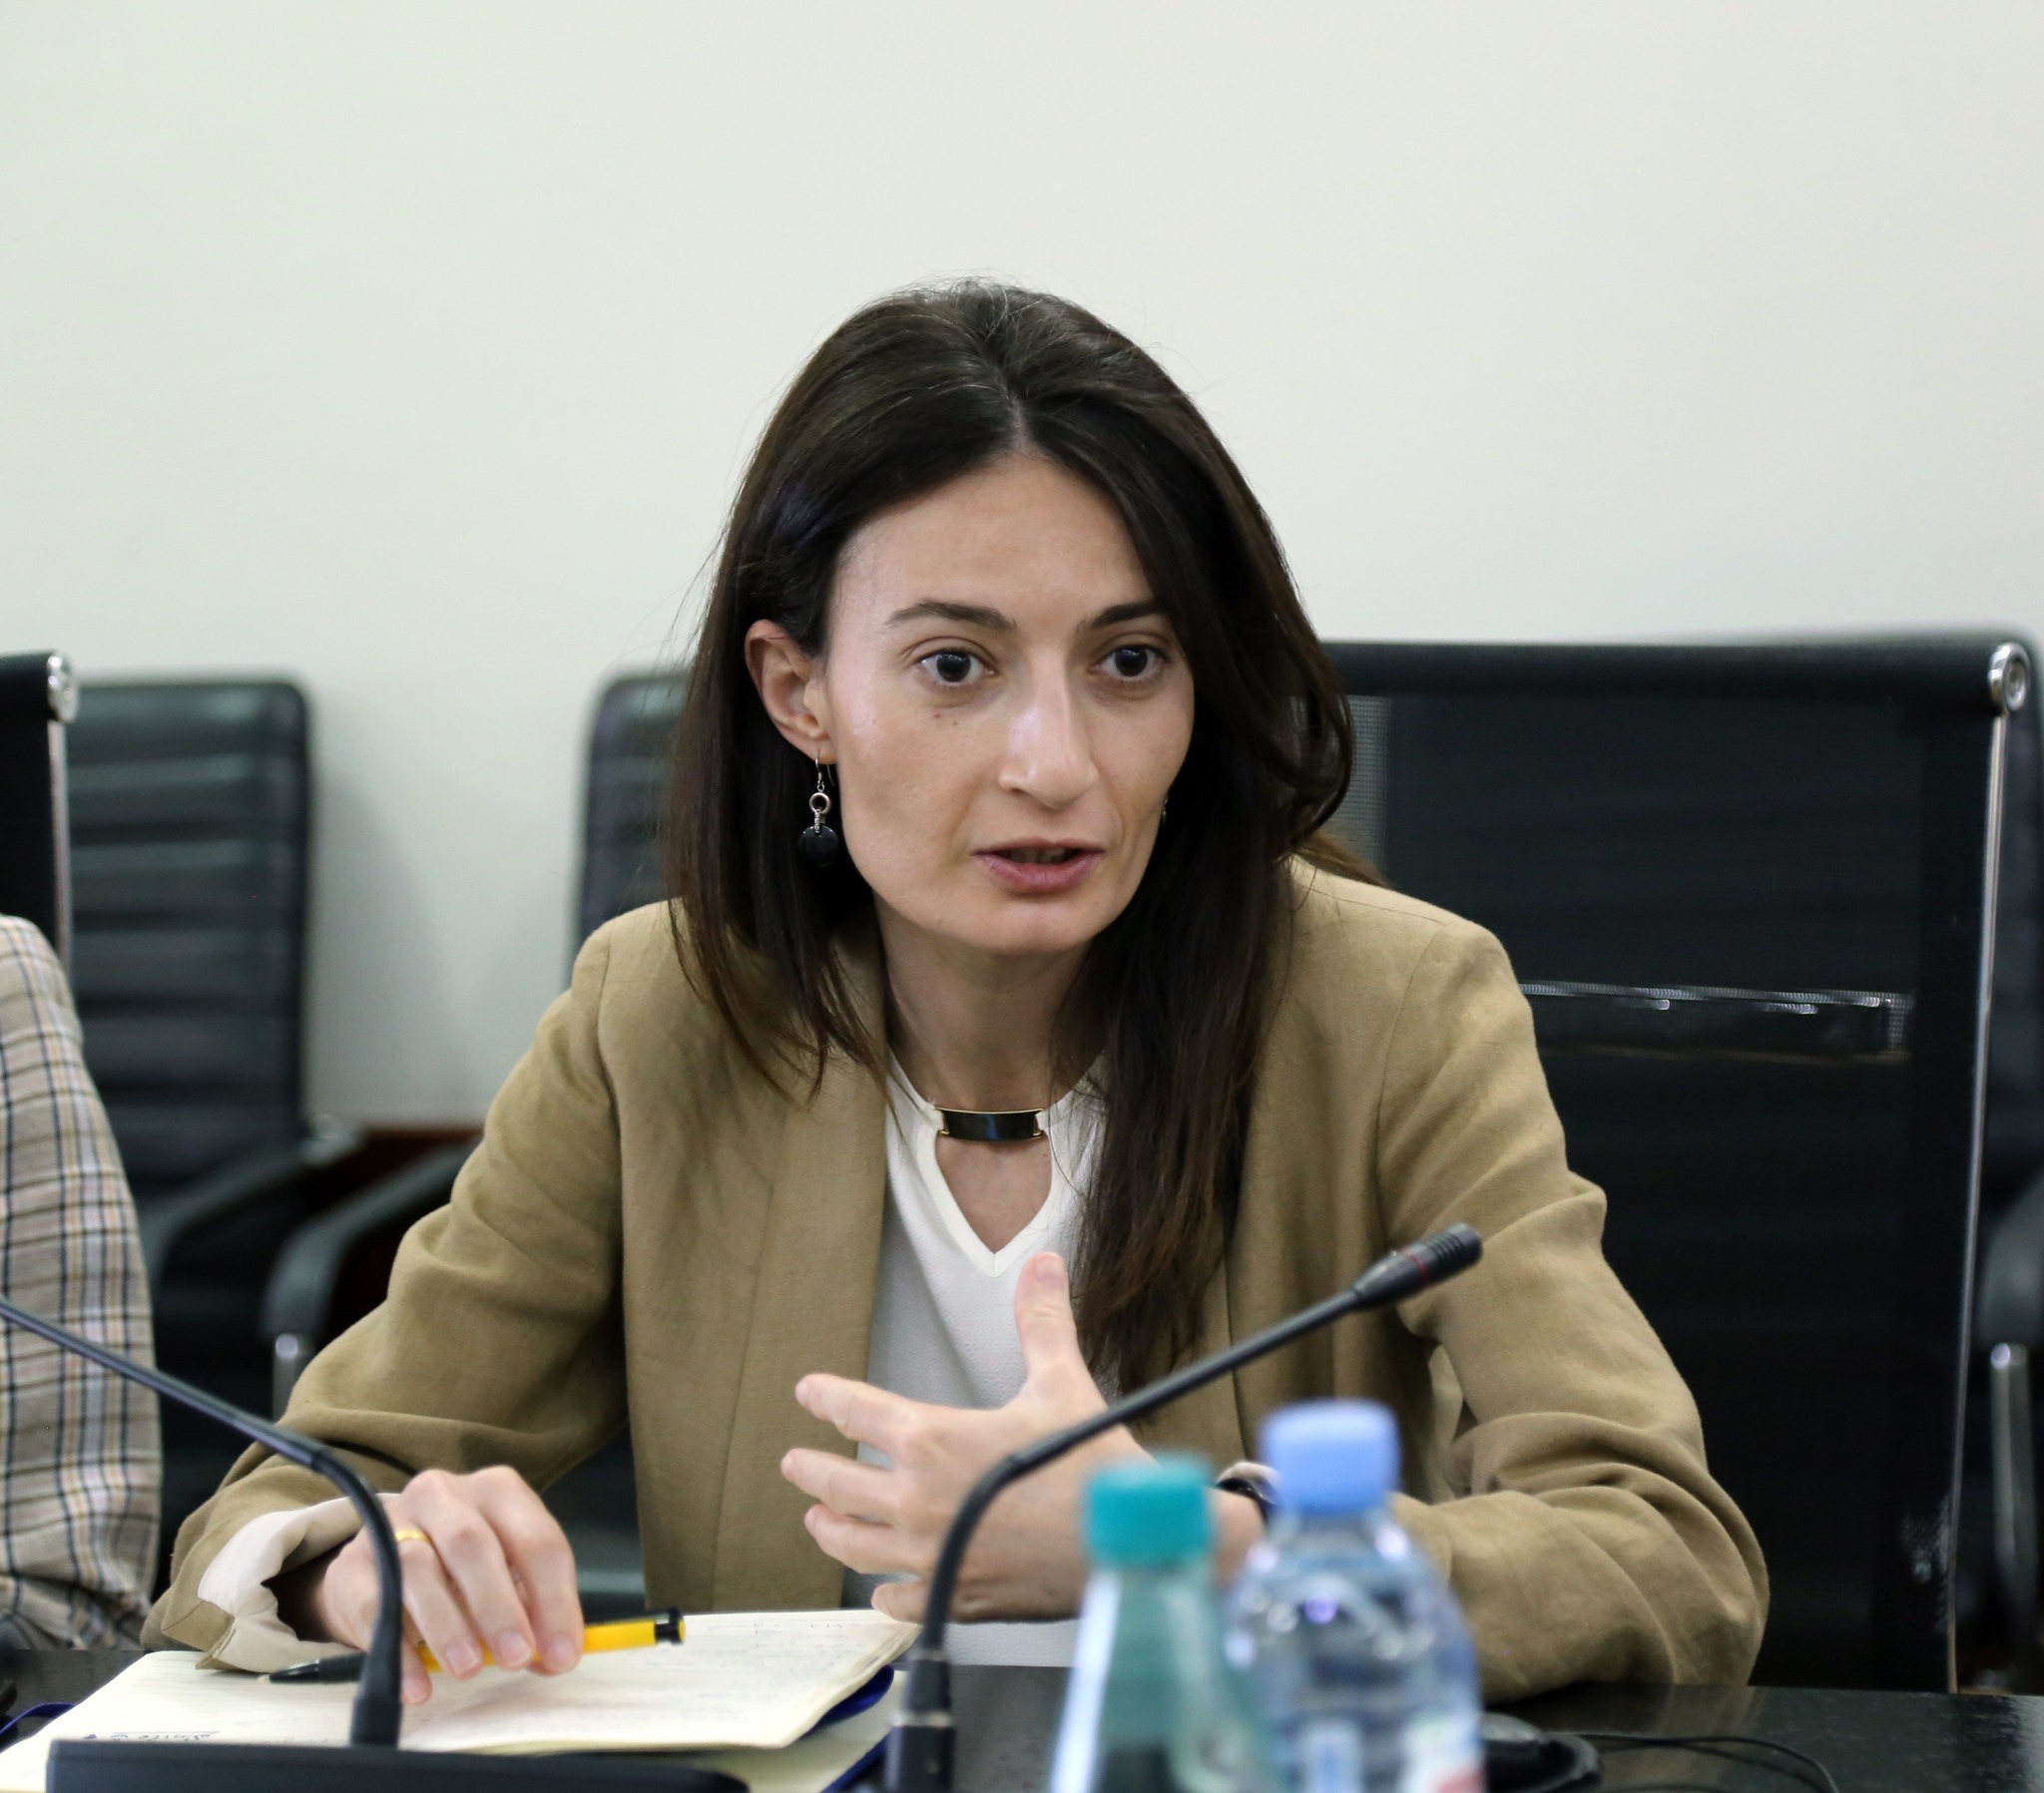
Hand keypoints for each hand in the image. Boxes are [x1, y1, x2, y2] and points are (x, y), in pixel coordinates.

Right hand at [313, 1465, 584, 1704]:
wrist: (383, 1565)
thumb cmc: (462, 1570)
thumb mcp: (507, 1577)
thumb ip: (534, 1612)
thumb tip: (556, 1656)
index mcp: (498, 1491)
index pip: (536, 1539)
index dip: (554, 1599)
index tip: (563, 1654)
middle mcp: (444, 1495)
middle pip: (473, 1544)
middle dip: (499, 1605)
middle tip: (516, 1657)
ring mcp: (391, 1523)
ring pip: (417, 1568)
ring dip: (448, 1625)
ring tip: (468, 1668)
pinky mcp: (351, 1564)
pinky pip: (372, 1605)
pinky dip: (398, 1650)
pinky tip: (417, 1685)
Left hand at [780, 1252, 1147, 1622]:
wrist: (1120, 1541)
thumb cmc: (1091, 1464)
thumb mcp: (1061, 1380)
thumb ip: (1041, 1321)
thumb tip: (1042, 1263)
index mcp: (931, 1439)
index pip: (857, 1411)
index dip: (827, 1397)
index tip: (808, 1392)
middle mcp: (915, 1499)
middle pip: (839, 1484)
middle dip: (811, 1470)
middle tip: (794, 1464)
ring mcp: (928, 1554)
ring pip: (855, 1545)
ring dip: (830, 1530)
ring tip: (817, 1522)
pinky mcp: (951, 1598)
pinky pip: (899, 1600)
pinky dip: (884, 1595)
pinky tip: (881, 1593)